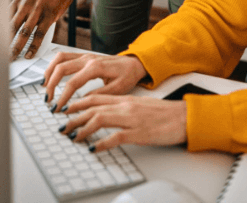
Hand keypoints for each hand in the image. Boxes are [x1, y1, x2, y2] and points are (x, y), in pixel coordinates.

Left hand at [9, 0, 79, 58]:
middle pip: (12, 27)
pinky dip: (33, 46)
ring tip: (14, 57)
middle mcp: (25, 4)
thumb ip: (21, 12)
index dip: (0, 34)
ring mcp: (37, 9)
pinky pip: (39, 34)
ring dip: (17, 47)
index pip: (4, 19)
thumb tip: (13, 30)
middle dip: (6, 43)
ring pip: (24, 32)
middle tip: (3, 54)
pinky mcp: (49, 15)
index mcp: (18, 0)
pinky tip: (29, 53)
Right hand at [43, 52, 145, 109]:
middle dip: (51, 85)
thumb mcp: (118, 89)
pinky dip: (54, 65)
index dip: (63, 96)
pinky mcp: (83, 55)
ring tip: (45, 87)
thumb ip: (100, 95)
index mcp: (96, 67)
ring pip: (59, 59)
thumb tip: (82, 102)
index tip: (58, 108)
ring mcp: (84, 55)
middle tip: (48, 100)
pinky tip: (50, 76)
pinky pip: (64, 56)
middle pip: (61, 68)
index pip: (73, 82)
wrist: (134, 63)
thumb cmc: (128, 75)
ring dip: (49, 72)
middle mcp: (88, 58)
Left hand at [59, 95, 187, 151]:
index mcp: (125, 99)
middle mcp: (125, 106)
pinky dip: (102, 143)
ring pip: (99, 119)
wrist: (184, 117)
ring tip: (73, 137)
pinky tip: (94, 149)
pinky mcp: (139, 133)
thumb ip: (122, 108)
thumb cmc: (164, 114)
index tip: (65, 110)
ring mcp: (131, 119)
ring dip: (83, 129)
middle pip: (92, 108)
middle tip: (62, 126)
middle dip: (74, 117)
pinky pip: (116, 137)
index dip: (77, 103)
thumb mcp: (140, 106)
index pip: (95, 97)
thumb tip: (105, 115)